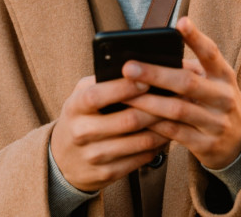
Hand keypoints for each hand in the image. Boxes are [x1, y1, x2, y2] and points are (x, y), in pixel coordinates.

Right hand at [50, 76, 169, 192]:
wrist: (64, 159)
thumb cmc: (81, 117)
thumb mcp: (82, 94)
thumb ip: (103, 80)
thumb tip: (137, 67)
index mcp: (75, 107)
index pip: (98, 95)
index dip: (125, 88)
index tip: (147, 80)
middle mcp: (82, 132)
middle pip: (128, 120)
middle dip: (156, 108)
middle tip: (176, 97)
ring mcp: (95, 156)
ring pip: (140, 141)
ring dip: (164, 127)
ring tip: (177, 114)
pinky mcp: (108, 173)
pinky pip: (142, 158)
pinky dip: (158, 145)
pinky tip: (166, 133)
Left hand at [122, 17, 240, 169]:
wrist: (239, 141)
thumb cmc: (215, 102)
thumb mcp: (212, 82)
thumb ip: (188, 70)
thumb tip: (149, 56)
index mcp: (224, 75)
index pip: (211, 53)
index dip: (196, 38)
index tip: (181, 21)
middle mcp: (224, 97)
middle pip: (187, 82)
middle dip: (155, 74)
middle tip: (128, 67)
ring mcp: (216, 122)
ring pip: (177, 110)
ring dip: (148, 101)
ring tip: (124, 94)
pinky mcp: (206, 145)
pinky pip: (174, 133)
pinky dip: (153, 125)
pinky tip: (136, 117)